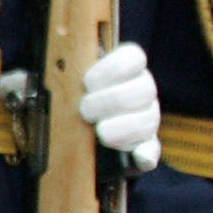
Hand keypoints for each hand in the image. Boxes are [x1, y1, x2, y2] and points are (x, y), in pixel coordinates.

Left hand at [81, 43, 161, 171]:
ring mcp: (148, 117)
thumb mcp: (76, 79)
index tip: (88, 82)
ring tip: (100, 132)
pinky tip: (136, 156)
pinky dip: (145, 154)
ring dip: (122, 127)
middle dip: (111, 101)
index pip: (135, 57)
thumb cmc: (78, 95)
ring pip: (149, 119)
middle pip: (144, 89)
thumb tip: (60, 75)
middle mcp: (143, 90)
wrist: (83, 122)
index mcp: (129, 68)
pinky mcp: (146, 144)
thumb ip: (72, 73)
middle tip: (86, 110)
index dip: (112, 69)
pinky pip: (152, 149)